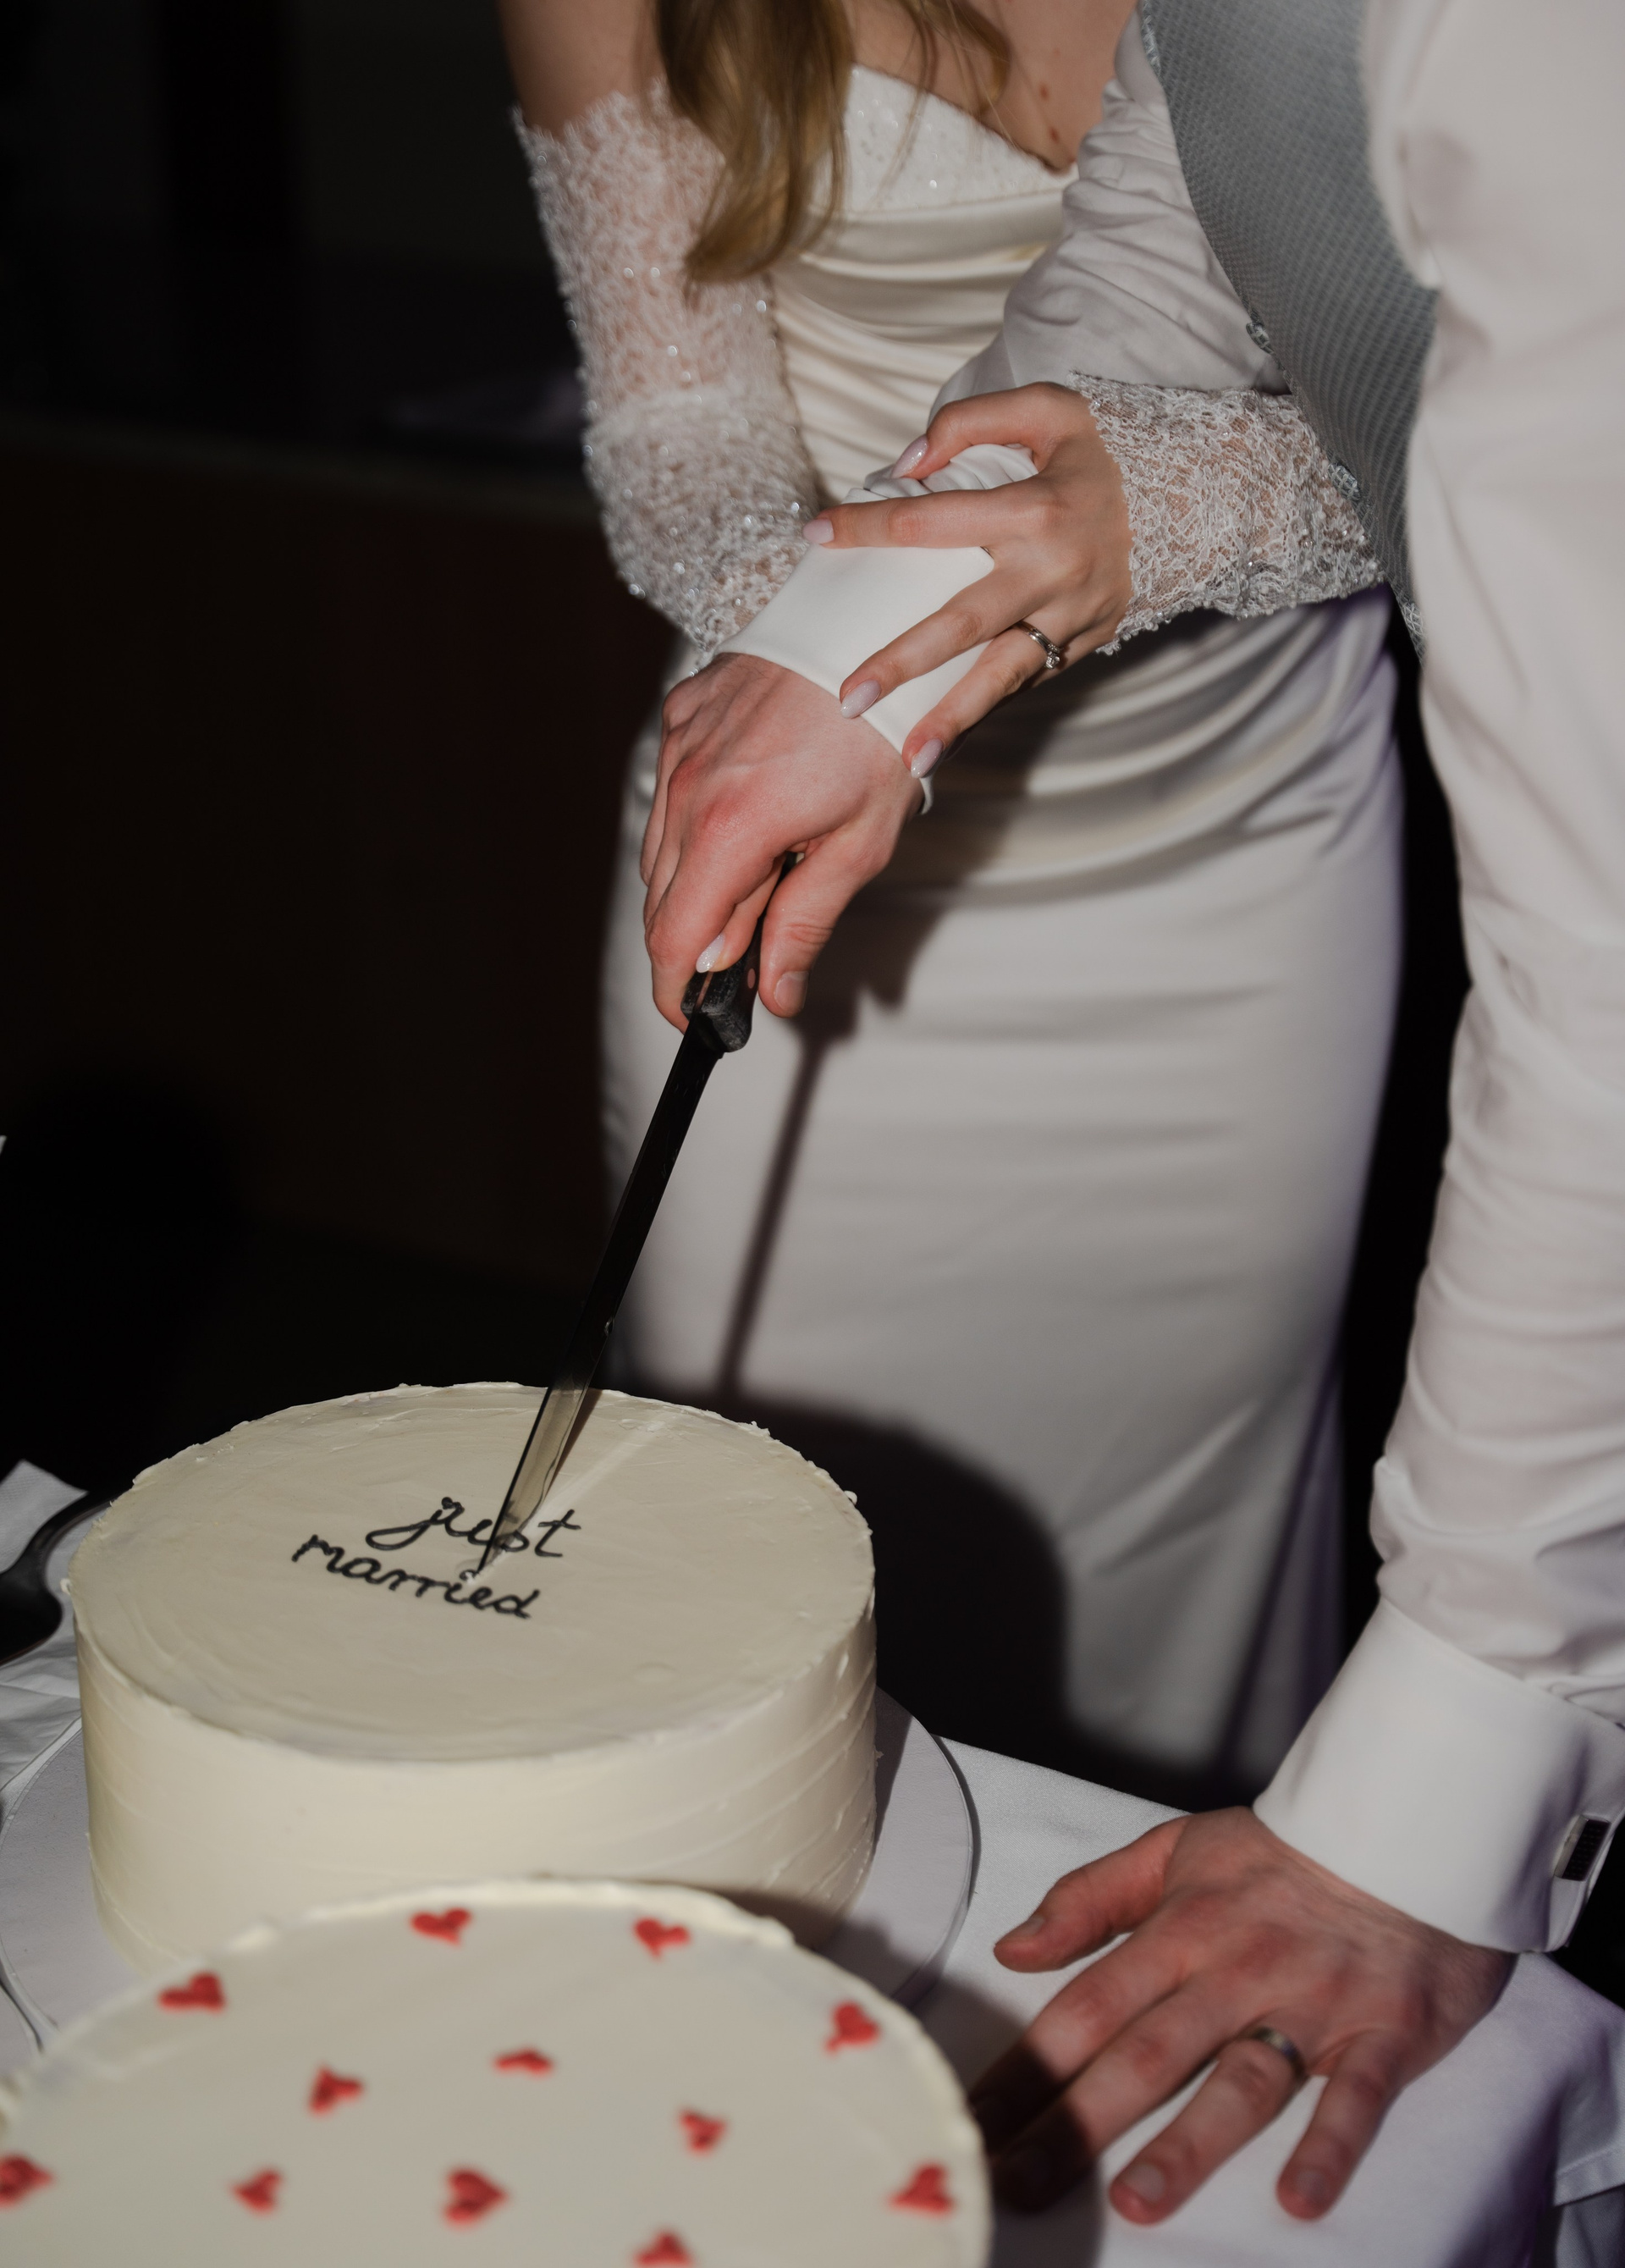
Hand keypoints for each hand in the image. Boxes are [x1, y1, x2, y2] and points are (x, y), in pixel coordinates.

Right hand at [641, 652, 920, 1028]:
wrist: (876, 621)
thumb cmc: (882, 735)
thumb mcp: (861, 844)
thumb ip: (804, 924)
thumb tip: (773, 996)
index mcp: (732, 831)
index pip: (673, 941)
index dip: (678, 994)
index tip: (698, 1019)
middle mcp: (688, 789)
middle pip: (663, 903)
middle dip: (697, 943)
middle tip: (751, 957)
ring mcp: (679, 746)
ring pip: (662, 850)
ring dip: (697, 883)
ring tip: (765, 874)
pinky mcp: (681, 713)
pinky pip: (672, 791)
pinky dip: (697, 820)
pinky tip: (751, 811)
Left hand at [809, 382, 1133, 773]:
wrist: (1189, 502)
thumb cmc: (1096, 453)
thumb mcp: (1048, 408)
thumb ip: (970, 423)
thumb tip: (904, 468)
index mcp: (1037, 509)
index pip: (931, 521)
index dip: (868, 526)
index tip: (814, 536)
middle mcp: (1053, 572)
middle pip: (963, 623)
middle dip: (903, 662)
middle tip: (846, 698)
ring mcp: (1069, 618)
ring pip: (1001, 676)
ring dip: (954, 720)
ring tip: (910, 759)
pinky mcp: (1079, 646)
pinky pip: (1021, 681)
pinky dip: (980, 709)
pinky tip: (938, 740)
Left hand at [973, 1808, 1510, 2224]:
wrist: (1405, 1830)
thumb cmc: (1278, 1854)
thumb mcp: (1172, 1851)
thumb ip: (1089, 1899)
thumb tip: (1013, 1950)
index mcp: (1180, 1931)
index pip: (1087, 2008)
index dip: (1028, 2066)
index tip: (976, 2122)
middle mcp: (1236, 1974)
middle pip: (1146, 2056)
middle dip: (1077, 2122)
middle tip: (1017, 2181)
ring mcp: (1310, 2007)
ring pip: (1241, 2083)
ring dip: (1190, 2144)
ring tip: (1137, 2201)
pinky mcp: (1384, 2034)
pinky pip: (1356, 2099)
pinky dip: (1330, 2147)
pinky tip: (1300, 2198)